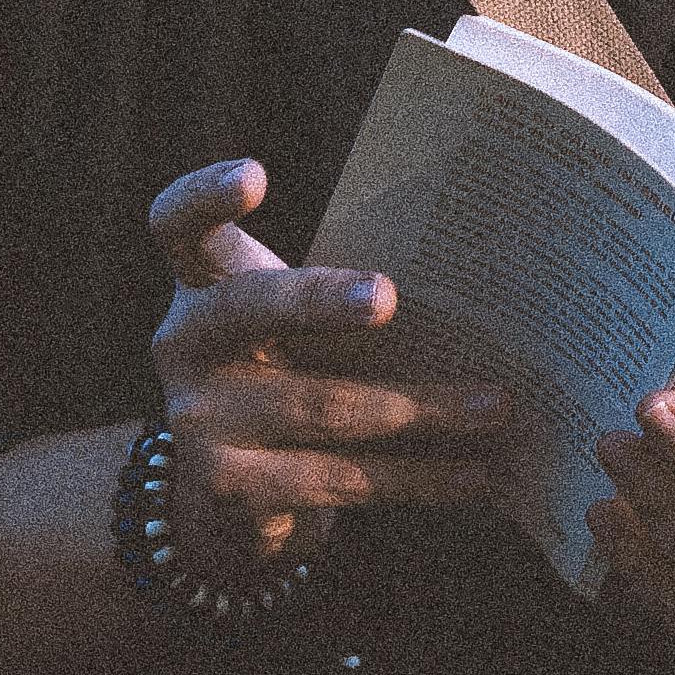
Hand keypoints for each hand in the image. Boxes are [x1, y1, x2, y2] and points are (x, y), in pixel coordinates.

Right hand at [148, 158, 519, 568]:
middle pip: (252, 307)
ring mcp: (199, 420)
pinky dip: (417, 478)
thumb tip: (479, 287)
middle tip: (387, 296)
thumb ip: (344, 290)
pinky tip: (475, 476)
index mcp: (204, 282)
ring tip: (496, 406)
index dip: (205, 195)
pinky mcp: (230, 489)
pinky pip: (338, 479)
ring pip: (323, 406)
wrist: (233, 500)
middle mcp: (185, 345)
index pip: (178, 224)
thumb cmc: (291, 374)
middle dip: (321, 300)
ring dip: (423, 407)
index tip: (254, 174)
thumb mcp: (298, 322)